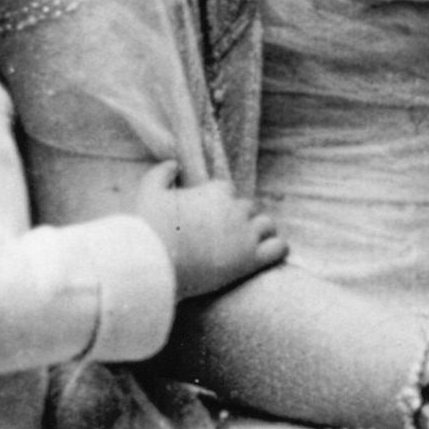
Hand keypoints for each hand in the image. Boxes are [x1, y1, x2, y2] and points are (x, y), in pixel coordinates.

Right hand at [131, 160, 286, 298]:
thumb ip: (162, 172)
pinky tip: (266, 256)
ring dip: (259, 233)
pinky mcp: (250, 260)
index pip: (229, 192)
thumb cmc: (149, 229)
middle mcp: (235, 209)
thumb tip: (174, 164)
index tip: (209, 220)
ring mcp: (245, 234)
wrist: (153, 264)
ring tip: (245, 247)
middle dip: (239, 220)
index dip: (220, 206)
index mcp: (216, 191)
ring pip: (267, 225)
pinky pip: (279, 248)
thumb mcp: (149, 191)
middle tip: (224, 238)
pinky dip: (277, 250)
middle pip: (249, 209)